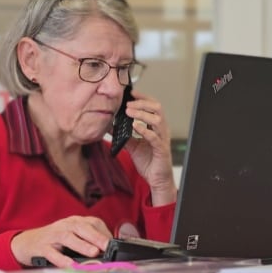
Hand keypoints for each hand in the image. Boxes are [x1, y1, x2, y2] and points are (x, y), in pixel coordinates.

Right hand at [11, 216, 112, 267]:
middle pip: (81, 227)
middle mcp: (64, 226)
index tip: (113, 244)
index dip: (104, 232)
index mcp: (75, 222)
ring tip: (94, 253)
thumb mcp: (72, 236)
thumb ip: (88, 242)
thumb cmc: (55, 240)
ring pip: (67, 237)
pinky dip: (62, 259)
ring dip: (81, 244)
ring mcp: (53, 236)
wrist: (28, 242)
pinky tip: (71, 265)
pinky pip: (52, 253)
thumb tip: (108, 254)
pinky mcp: (42, 248)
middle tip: (107, 246)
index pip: (92, 222)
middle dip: (96, 236)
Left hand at [122, 89, 176, 205]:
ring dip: (142, 114)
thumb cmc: (148, 161)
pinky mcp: (161, 150)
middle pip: (157, 108)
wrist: (156, 179)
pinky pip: (154, 137)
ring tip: (129, 113)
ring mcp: (163, 139)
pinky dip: (144, 130)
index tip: (131, 92)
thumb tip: (109, 125)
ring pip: (157, 120)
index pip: (153, 106)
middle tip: (127, 104)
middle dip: (142, 103)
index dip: (143, 98)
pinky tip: (135, 127)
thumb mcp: (132, 145)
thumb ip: (123, 135)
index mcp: (156, 127)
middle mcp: (161, 130)